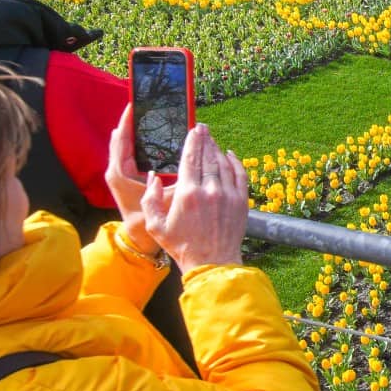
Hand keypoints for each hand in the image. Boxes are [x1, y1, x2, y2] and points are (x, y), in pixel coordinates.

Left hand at [105, 107, 159, 256]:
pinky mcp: (126, 175)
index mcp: (120, 173)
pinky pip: (130, 151)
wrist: (138, 238)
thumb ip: (169, 184)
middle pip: (122, 137)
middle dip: (134, 120)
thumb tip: (181, 163)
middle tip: (147, 103)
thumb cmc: (148, 220)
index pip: (121, 140)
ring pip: (126, 143)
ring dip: (137, 129)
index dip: (128, 121)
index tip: (135, 104)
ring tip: (150, 113)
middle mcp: (116, 170)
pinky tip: (154, 132)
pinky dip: (139, 140)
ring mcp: (121, 172)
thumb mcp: (163, 200)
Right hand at [141, 124, 248, 273]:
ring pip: (223, 163)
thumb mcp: (155, 225)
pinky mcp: (241, 201)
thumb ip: (150, 199)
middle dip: (205, 140)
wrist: (212, 263)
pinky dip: (235, 162)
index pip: (190, 159)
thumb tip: (154, 178)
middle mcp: (210, 190)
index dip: (192, 141)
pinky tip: (230, 154)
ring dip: (217, 149)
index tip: (193, 129)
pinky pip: (240, 174)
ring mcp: (228, 195)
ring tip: (212, 139)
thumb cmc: (181, 245)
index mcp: (187, 194)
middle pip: (207, 157)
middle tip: (203, 128)